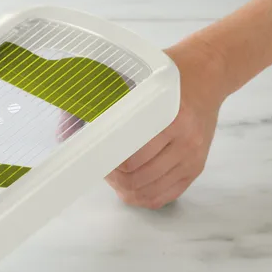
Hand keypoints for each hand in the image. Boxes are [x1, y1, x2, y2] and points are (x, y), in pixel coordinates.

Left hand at [105, 39, 226, 208]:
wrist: (207, 75)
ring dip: (125, 190)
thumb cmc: (166, 77)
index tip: (95, 155)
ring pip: (149, 192)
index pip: (129, 159)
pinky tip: (131, 186)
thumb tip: (64, 130)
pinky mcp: (196, 167)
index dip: (106, 163)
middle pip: (136, 179)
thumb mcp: (133, 79)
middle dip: (112, 178)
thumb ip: (98, 102)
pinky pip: (166, 196)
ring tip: (114, 175)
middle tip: (102, 166)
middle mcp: (185, 141)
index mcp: (170, 118)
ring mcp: (193, 157)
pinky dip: (144, 197)